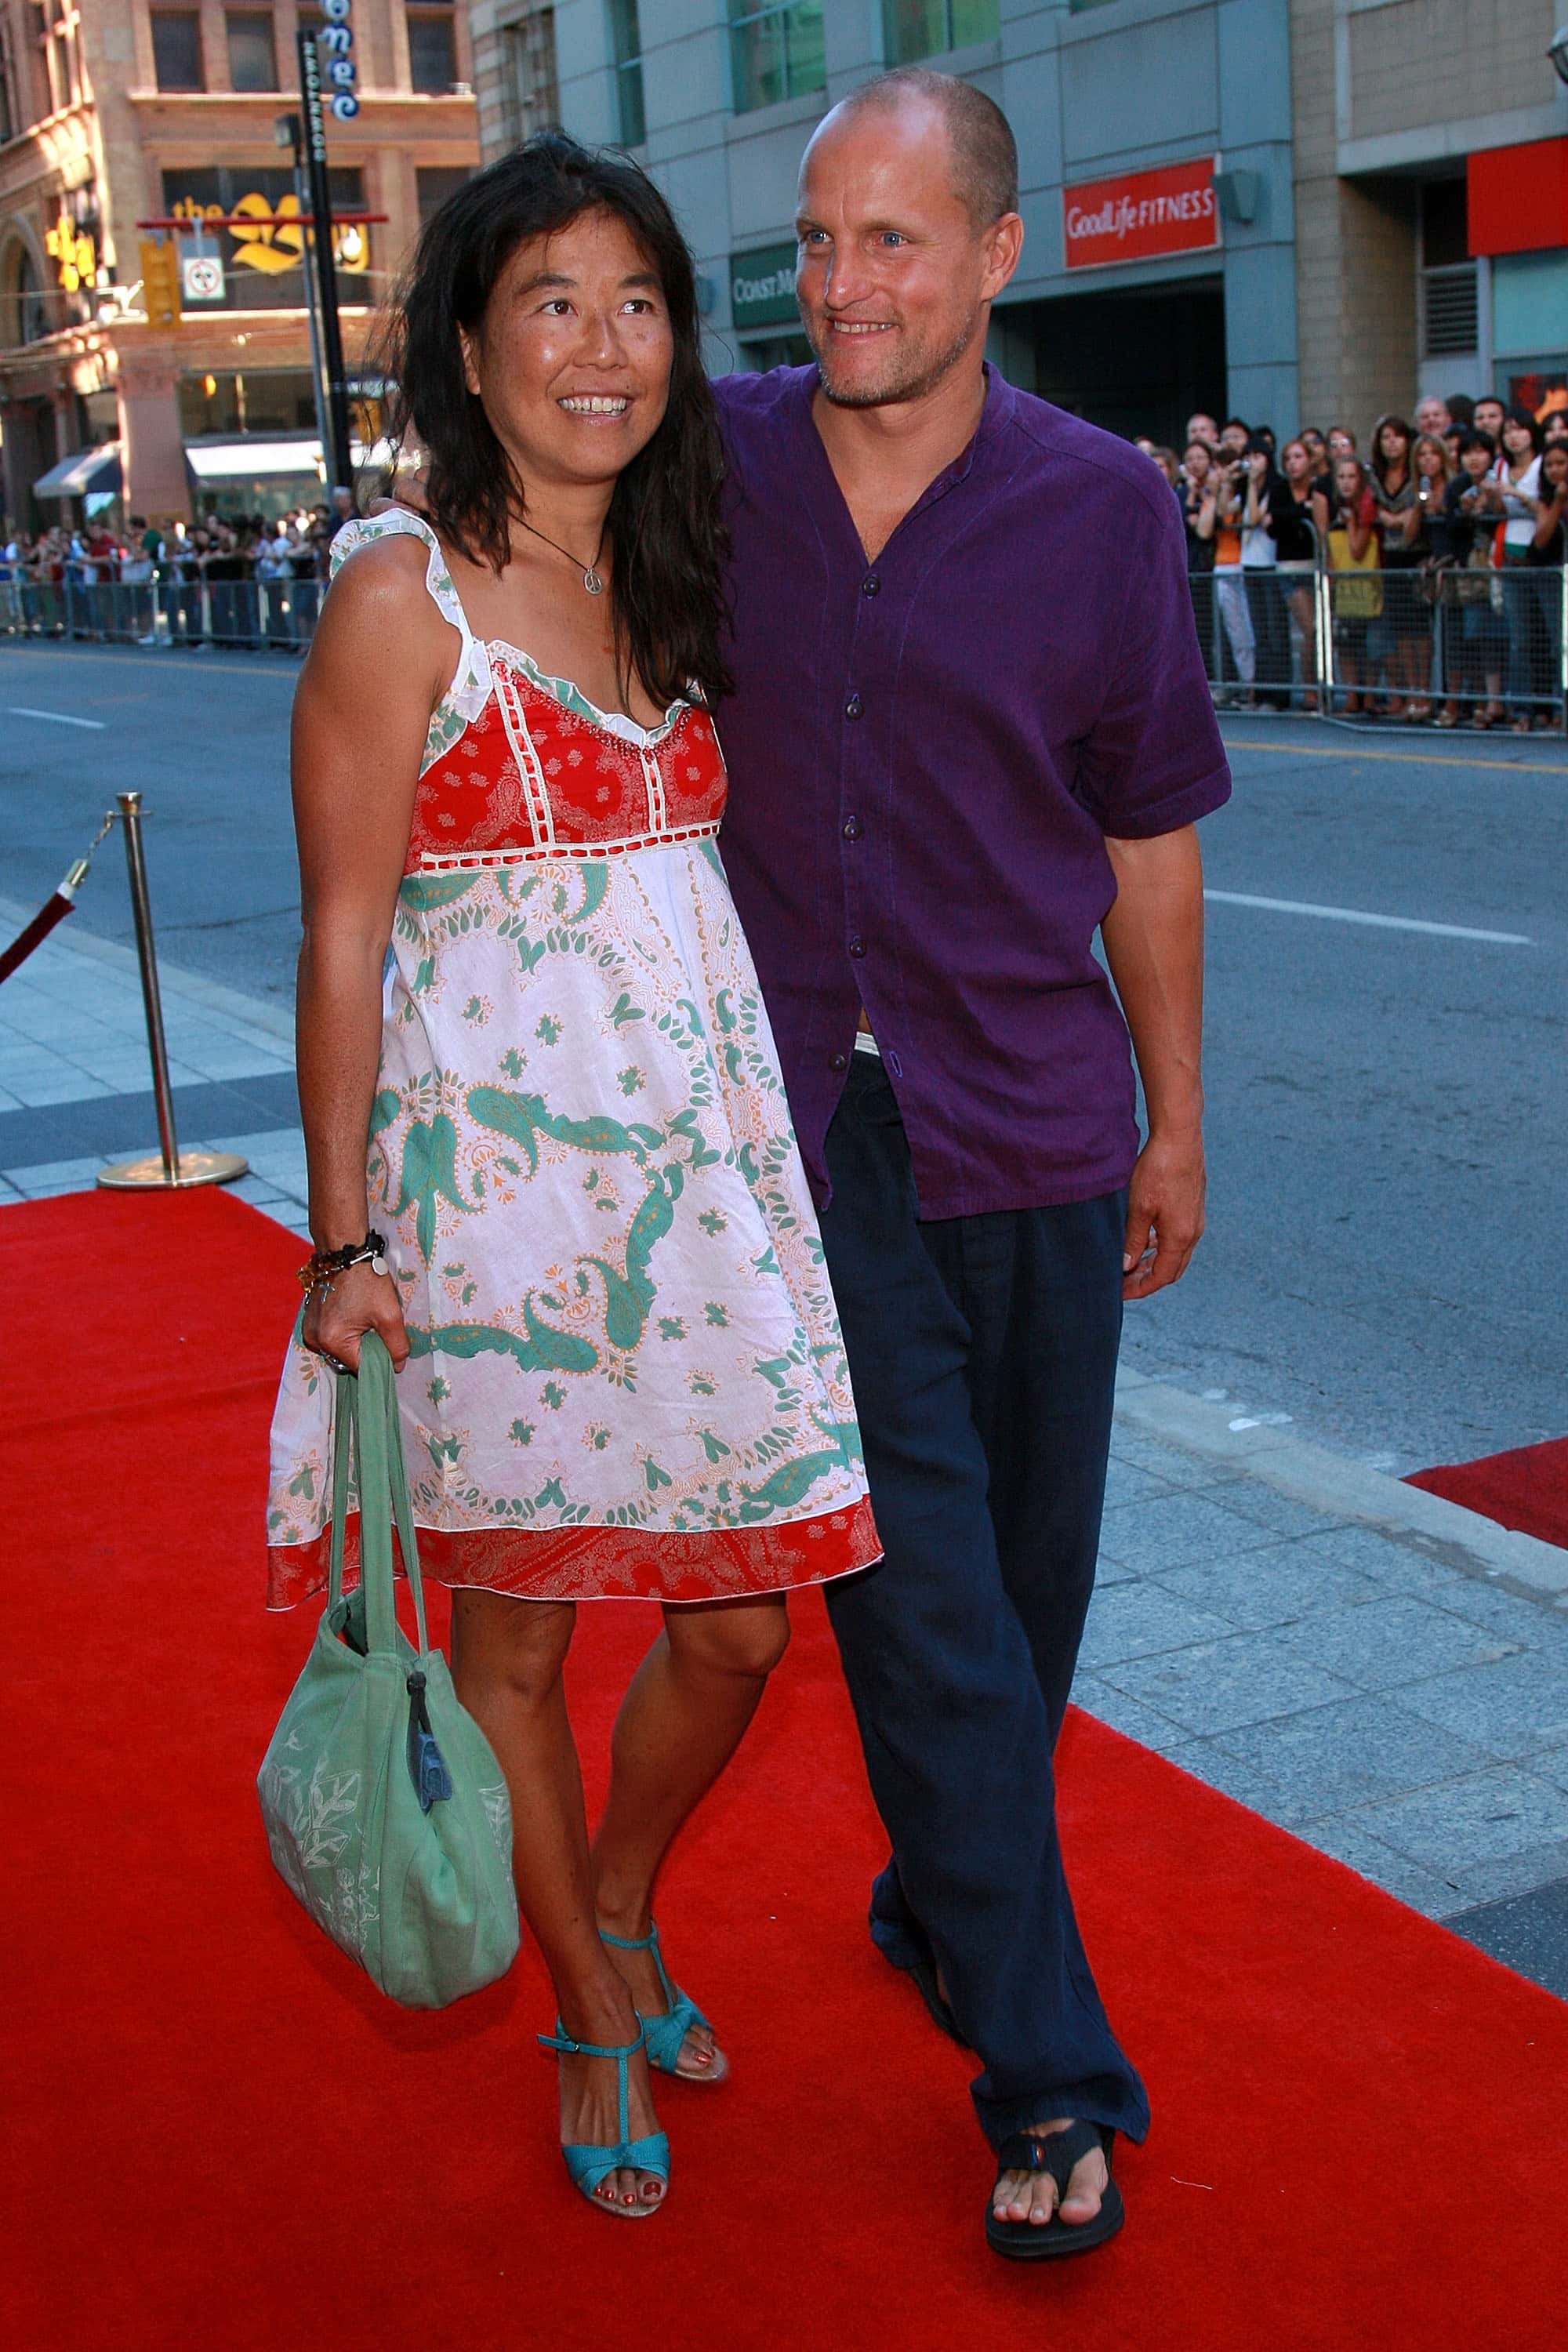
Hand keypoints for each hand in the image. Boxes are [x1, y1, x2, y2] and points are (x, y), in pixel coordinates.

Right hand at [302, 1260, 410, 1372]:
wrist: (345, 1251)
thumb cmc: (367, 1280)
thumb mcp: (390, 1315)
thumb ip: (397, 1345)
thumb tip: (398, 1366)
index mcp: (332, 1341)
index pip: (360, 1368)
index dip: (379, 1363)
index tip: (391, 1351)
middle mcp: (315, 1340)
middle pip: (348, 1360)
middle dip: (366, 1351)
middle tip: (380, 1331)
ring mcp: (309, 1330)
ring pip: (340, 1349)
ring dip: (356, 1342)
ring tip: (367, 1321)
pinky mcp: (310, 1321)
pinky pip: (331, 1337)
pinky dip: (345, 1332)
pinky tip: (356, 1316)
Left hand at [1122, 1129, 1205, 1299]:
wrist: (1180, 1138)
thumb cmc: (1159, 1170)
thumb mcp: (1139, 1208)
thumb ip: (1133, 1240)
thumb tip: (1126, 1266)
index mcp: (1180, 1237)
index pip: (1162, 1277)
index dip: (1140, 1288)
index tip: (1120, 1292)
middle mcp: (1192, 1232)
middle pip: (1171, 1269)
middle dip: (1147, 1279)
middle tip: (1123, 1281)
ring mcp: (1195, 1220)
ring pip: (1175, 1253)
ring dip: (1154, 1262)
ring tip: (1131, 1262)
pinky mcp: (1192, 1207)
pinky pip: (1178, 1237)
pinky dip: (1161, 1245)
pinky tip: (1146, 1238)